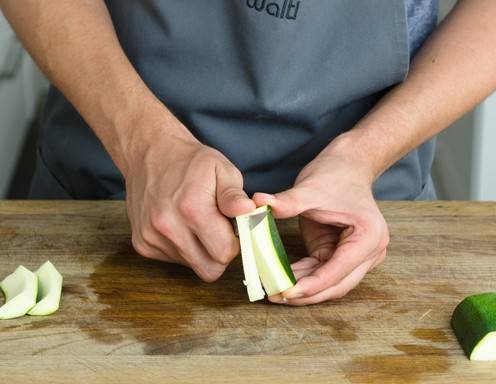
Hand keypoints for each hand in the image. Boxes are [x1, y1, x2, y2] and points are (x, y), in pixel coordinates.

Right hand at [123, 115, 254, 281]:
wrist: (150, 153)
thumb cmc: (191, 162)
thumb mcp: (221, 170)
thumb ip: (235, 196)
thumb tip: (250, 211)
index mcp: (192, 208)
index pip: (224, 253)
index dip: (234, 244)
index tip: (232, 228)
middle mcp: (168, 226)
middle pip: (209, 270)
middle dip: (219, 254)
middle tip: (218, 230)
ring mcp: (151, 237)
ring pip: (191, 266)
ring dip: (200, 251)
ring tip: (196, 222)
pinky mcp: (141, 244)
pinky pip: (173, 260)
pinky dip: (182, 248)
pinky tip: (180, 225)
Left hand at [253, 147, 388, 304]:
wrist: (347, 165)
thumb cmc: (334, 174)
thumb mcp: (309, 189)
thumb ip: (286, 202)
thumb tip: (257, 203)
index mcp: (368, 236)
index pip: (339, 270)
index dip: (312, 285)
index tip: (286, 292)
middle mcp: (370, 251)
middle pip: (337, 284)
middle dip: (306, 293)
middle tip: (275, 296)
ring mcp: (358, 255)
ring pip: (330, 283)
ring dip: (303, 288)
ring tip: (273, 290)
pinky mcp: (343, 254)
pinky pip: (322, 272)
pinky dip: (303, 276)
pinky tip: (281, 277)